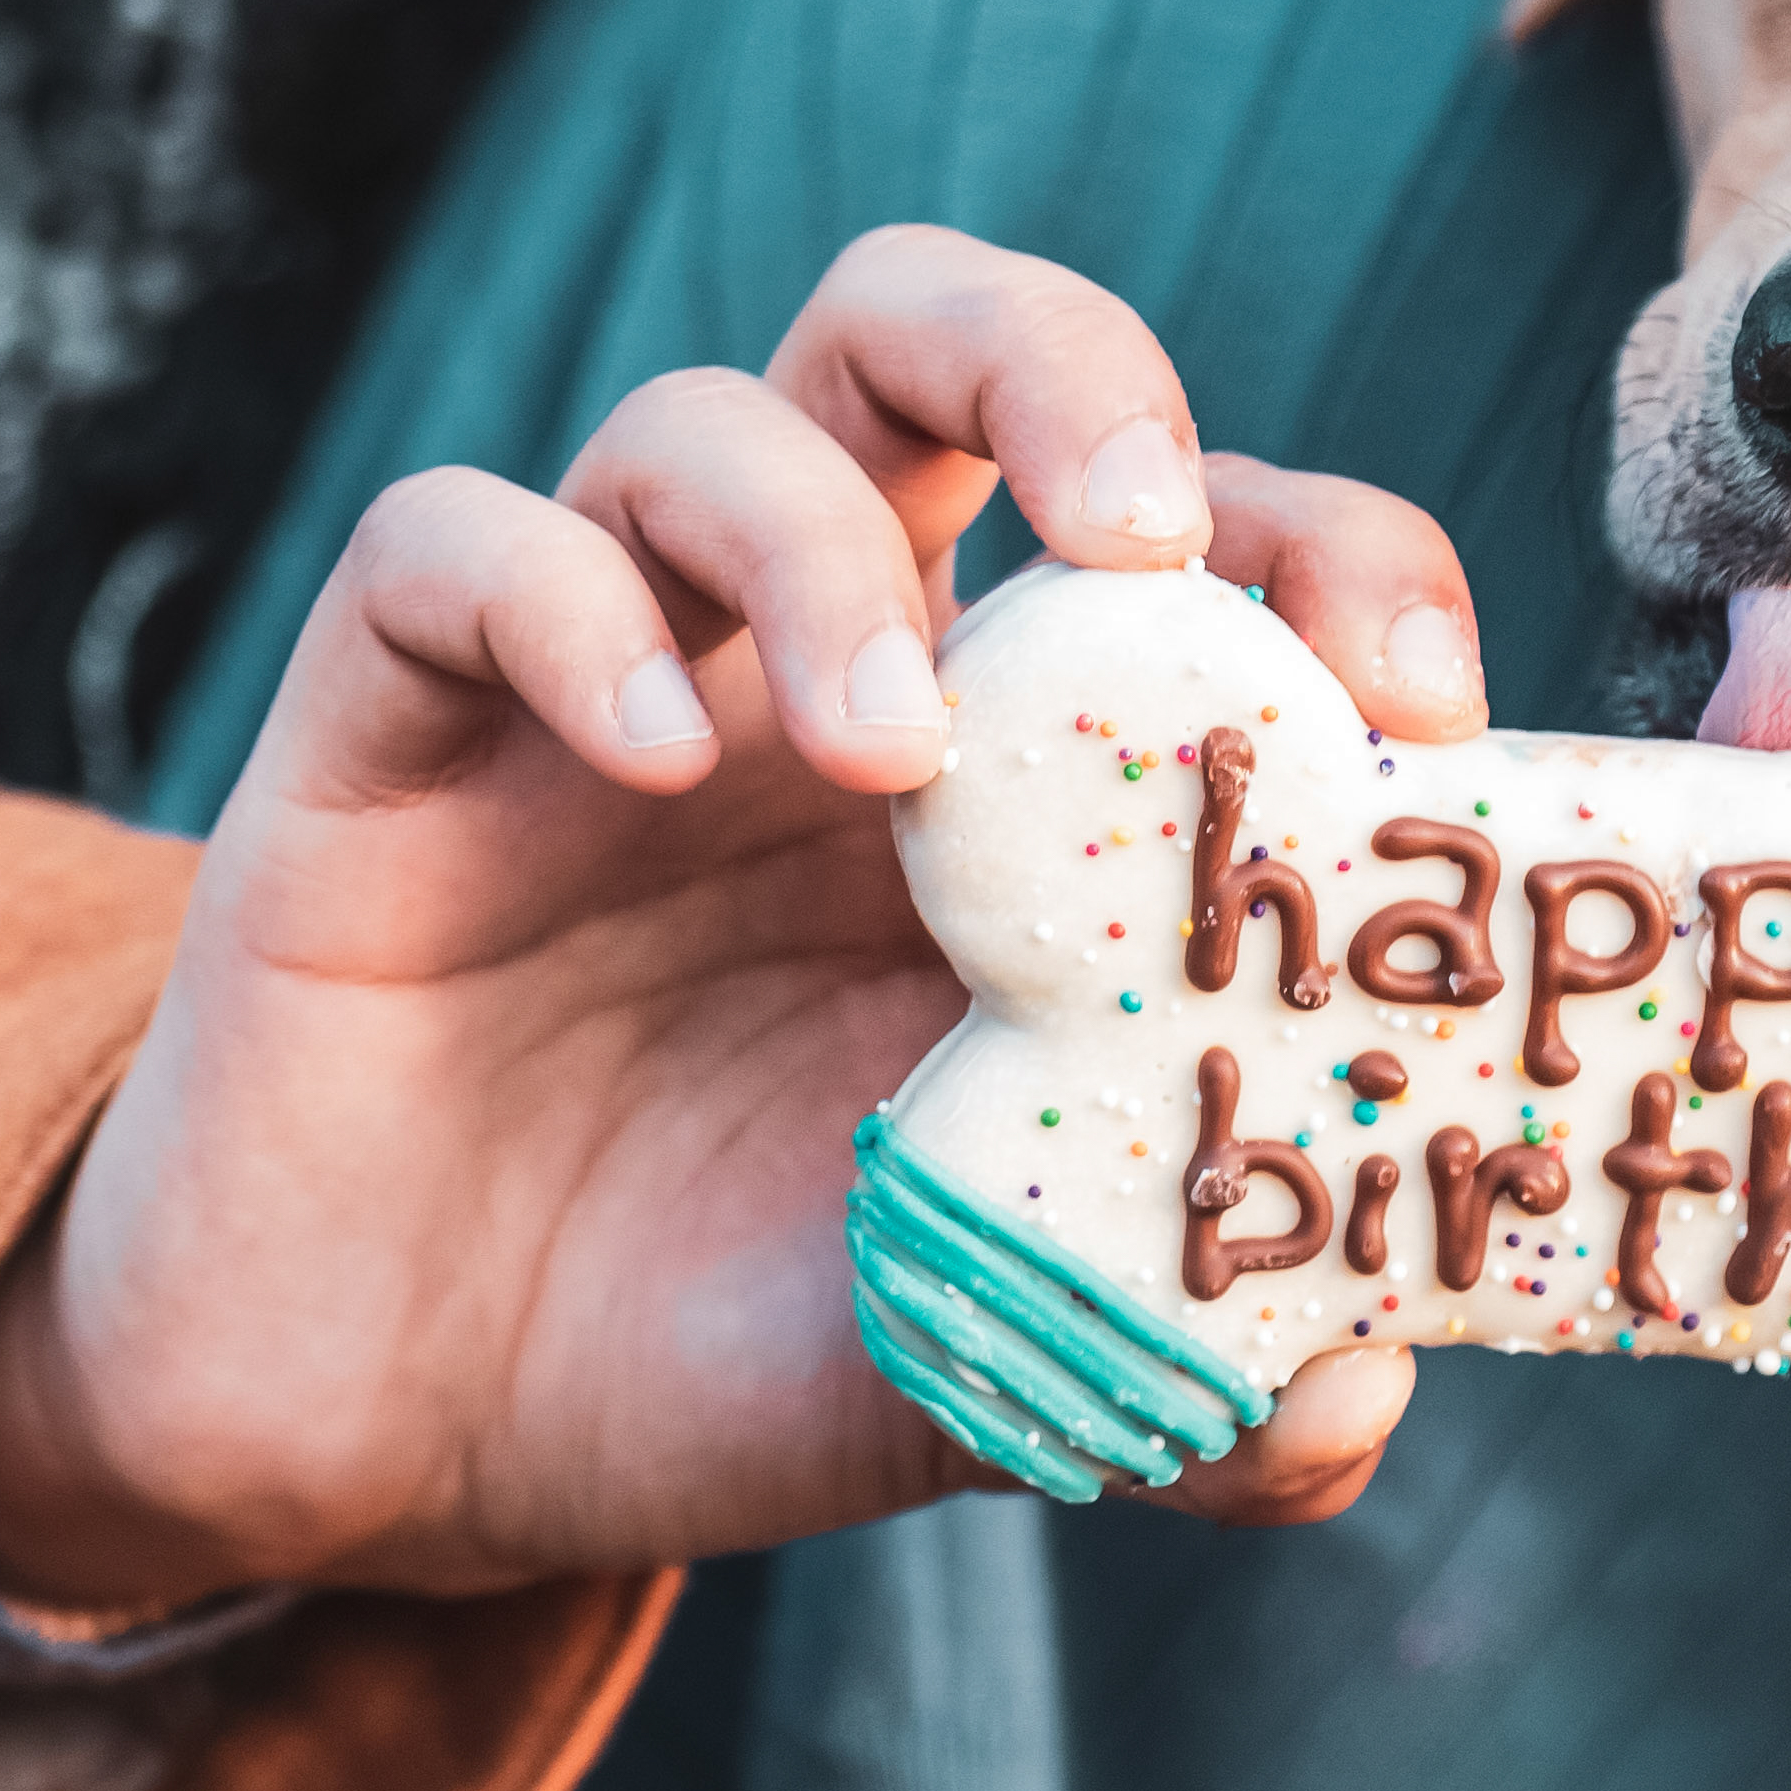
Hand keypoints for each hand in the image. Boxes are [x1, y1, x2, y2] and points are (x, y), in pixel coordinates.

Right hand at [0, 229, 1494, 1611]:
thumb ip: (1188, 1373)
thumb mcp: (981, 1358)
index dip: (1331, 557)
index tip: (1409, 703)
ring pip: (702, 421)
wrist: (391, 1446)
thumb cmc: (714, 1342)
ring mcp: (596, 683)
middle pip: (937, 345)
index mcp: (1009, 773)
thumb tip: (1358, 1392)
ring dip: (821, 540)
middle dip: (1068, 368)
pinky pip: (447, 551)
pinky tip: (651, 755)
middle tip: (1137, 528)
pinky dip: (562, 605)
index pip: (1202, 539)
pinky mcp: (382, 729)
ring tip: (889, 753)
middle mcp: (813, 672)